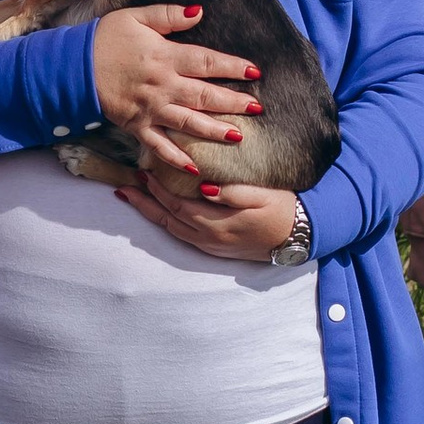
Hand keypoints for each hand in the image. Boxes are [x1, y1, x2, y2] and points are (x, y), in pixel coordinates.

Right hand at [90, 4, 263, 183]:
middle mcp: (162, 85)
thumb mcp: (136, 17)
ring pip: (188, 122)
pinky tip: (194, 169)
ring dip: (214, 131)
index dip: (233, 67)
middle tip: (257, 109)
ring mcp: (150, 109)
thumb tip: (199, 12)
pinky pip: (159, 145)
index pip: (207, 62)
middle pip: (205, 96)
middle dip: (233, 103)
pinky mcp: (136, 126)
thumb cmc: (105, 38)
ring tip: (238, 137)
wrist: (72, 67)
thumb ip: (169, 16)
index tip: (255, 72)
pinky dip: (176, 158)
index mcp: (165, 57)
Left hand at [114, 177, 301, 262]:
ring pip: (172, 230)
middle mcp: (209, 239)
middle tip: (125, 188)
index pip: (177, 205)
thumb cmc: (282, 210)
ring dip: (152, 214)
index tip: (142, 173)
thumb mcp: (262, 195)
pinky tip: (162, 213)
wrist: (298, 238)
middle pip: (168, 220)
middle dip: (145, 203)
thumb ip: (233, 192)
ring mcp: (211, 246)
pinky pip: (183, 236)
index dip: (157, 190)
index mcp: (217, 223)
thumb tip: (204, 186)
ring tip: (135, 200)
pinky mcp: (216, 249)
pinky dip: (167, 222)